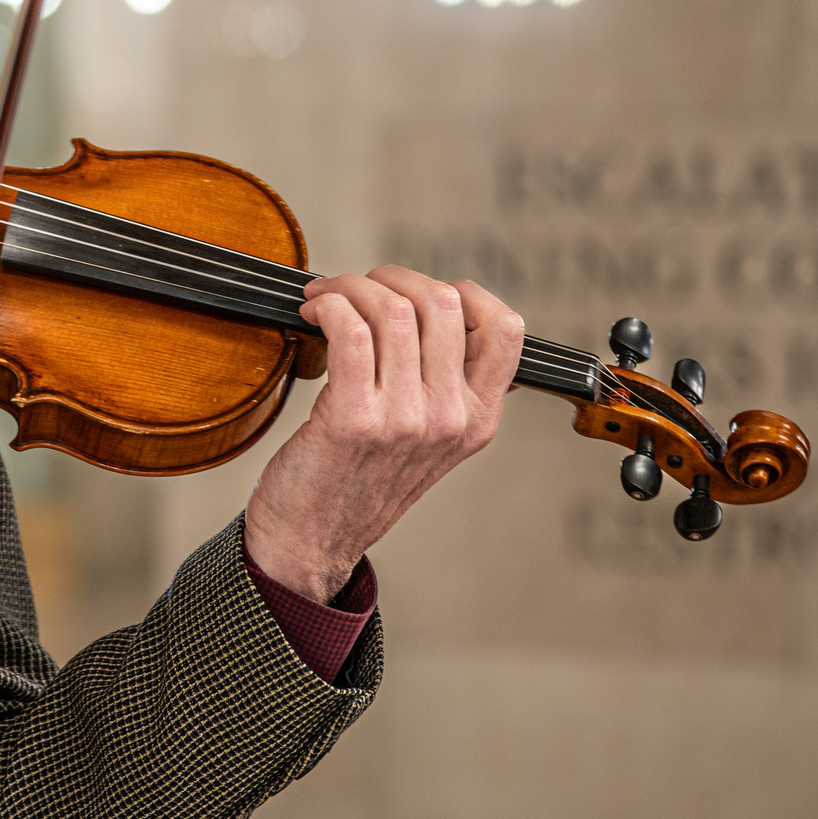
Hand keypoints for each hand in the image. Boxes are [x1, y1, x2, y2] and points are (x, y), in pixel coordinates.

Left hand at [243, 266, 522, 603]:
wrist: (311, 540)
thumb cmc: (356, 483)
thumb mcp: (426, 441)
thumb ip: (443, 387)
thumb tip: (429, 312)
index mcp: (477, 420)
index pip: (506, 330)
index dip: (464, 292)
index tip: (418, 292)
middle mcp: (450, 418)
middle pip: (442, 303)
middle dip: (391, 278)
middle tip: (356, 287)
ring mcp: (405, 419)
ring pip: (392, 310)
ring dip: (349, 287)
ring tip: (326, 298)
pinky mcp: (354, 418)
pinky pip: (351, 331)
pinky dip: (329, 306)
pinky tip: (315, 313)